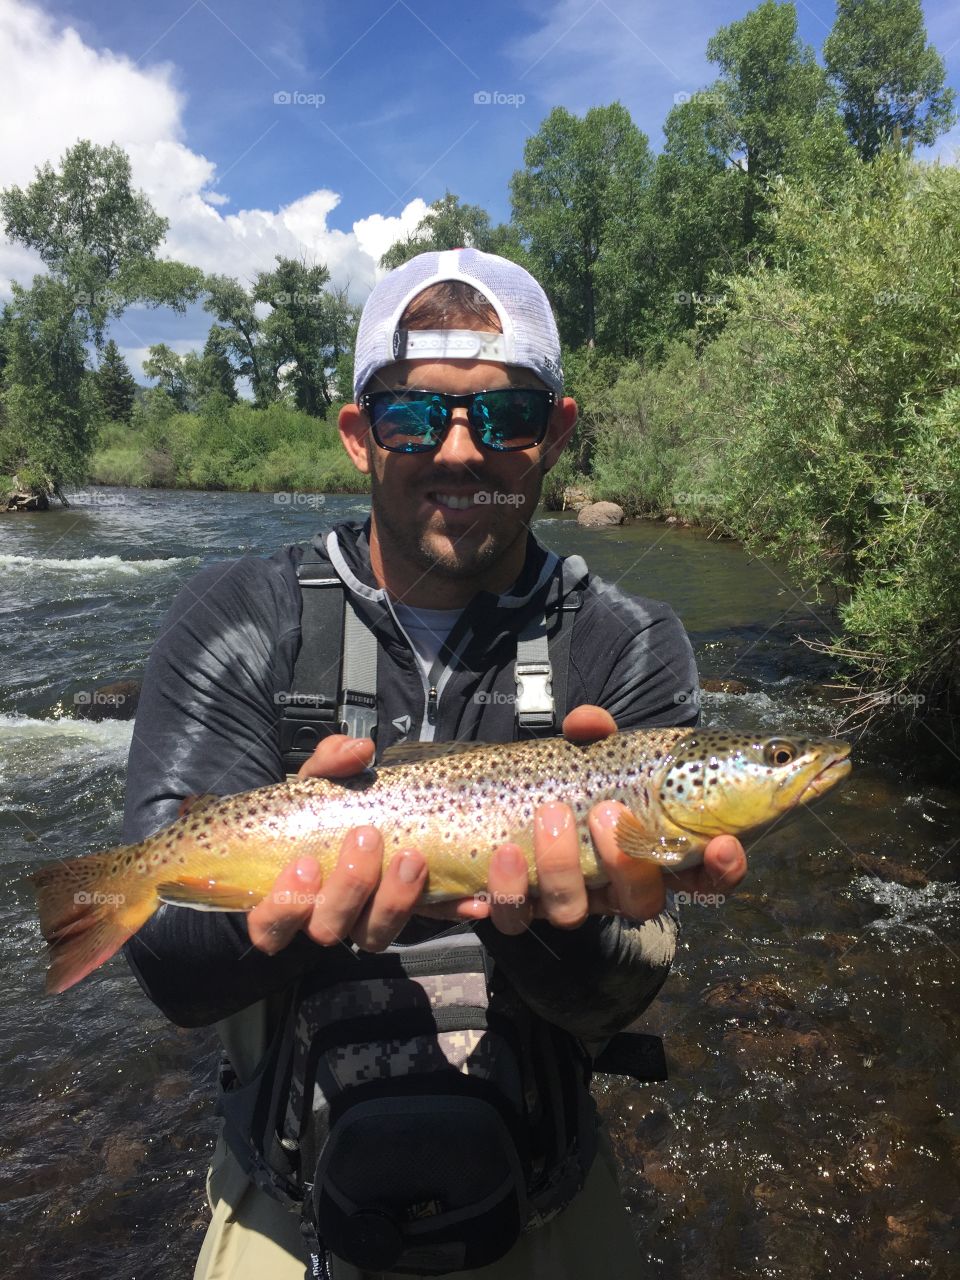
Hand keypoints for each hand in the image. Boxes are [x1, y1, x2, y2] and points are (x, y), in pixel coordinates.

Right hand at [247, 734, 485, 955]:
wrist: (364, 819)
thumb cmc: (327, 809)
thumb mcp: (321, 781)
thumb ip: (331, 762)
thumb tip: (359, 748)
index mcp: (290, 893)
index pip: (270, 925)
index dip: (283, 907)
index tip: (306, 863)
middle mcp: (326, 916)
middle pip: (329, 928)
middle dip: (349, 887)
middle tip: (368, 836)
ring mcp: (368, 920)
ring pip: (374, 936)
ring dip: (395, 900)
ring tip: (413, 857)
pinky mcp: (409, 916)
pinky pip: (428, 924)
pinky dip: (449, 910)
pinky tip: (471, 898)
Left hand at [484, 705, 747, 934]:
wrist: (506, 799)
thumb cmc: (569, 778)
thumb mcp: (589, 753)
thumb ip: (595, 736)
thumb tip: (589, 723)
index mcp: (649, 851)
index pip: (704, 875)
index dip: (721, 870)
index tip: (722, 844)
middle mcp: (614, 886)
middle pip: (639, 902)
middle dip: (627, 862)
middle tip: (608, 812)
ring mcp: (568, 899)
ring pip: (572, 910)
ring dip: (561, 865)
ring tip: (549, 813)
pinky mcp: (520, 906)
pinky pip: (514, 917)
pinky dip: (506, 890)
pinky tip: (504, 854)